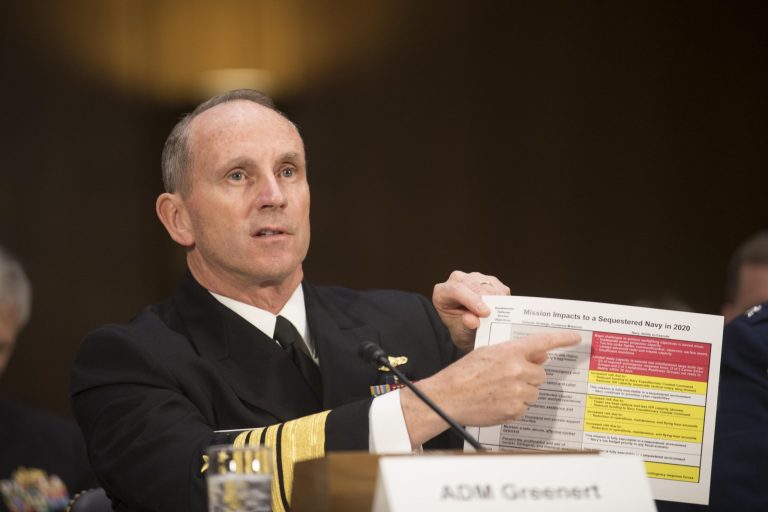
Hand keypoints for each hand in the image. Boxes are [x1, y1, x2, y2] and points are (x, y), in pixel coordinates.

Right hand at [400, 331, 580, 447]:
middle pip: (540, 373)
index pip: (542, 342)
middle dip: (530, 375)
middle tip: (511, 377)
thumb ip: (514, 353)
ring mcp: (517, 392)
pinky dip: (515, 406)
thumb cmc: (463, 374)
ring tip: (499, 391)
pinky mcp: (514, 411)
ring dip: (523, 391)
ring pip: (534, 392)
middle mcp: (517, 371)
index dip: (561, 338)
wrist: (447, 397)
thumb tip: (540, 355)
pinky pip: (524, 407)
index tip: (575, 338)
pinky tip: (496, 401)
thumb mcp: (487, 353)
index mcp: (509, 352)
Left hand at [433, 270, 509, 351]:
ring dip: (497, 302)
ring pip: (490, 286)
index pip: (456, 290)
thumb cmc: (463, 331)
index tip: (485, 313)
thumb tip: (472, 320)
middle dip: (488, 301)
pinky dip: (503, 301)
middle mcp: (457, 280)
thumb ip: (466, 326)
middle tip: (497, 316)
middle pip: (474, 285)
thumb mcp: (462, 333)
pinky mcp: (491, 280)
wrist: (472, 333)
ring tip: (498, 318)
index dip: (471, 300)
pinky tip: (500, 312)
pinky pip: (501, 289)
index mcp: (442, 292)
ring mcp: (474, 277)